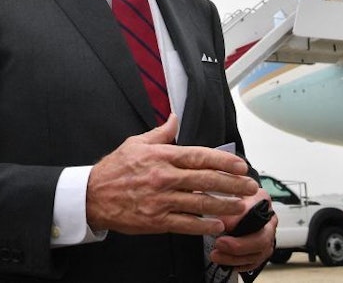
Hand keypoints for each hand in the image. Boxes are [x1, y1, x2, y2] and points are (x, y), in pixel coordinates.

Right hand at [86, 114, 257, 235]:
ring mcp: (161, 200)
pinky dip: (204, 224)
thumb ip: (160, 133)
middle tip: (249, 186)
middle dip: (232, 184)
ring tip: (240, 205)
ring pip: (200, 202)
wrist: (92, 196)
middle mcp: (164, 177)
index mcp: (161, 156)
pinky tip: (218, 224)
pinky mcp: (156, 220)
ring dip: (224, 205)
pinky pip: (186, 223)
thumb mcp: (136, 143)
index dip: (223, 161)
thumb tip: (175, 119)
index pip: (199, 156)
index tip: (240, 166)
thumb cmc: (114, 169)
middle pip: (205, 180)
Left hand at [209, 190, 276, 272]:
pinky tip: (225, 262)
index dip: (240, 219)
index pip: (256, 208)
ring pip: (257, 254)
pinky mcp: (262, 250)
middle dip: (239, 245)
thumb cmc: (232, 194)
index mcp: (262, 198)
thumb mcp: (227, 188)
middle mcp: (269, 219)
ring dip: (234, 257)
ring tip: (216, 255)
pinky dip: (239, 264)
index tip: (222, 223)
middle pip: (262, 238)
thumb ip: (224, 197)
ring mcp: (268, 236)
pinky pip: (254, 263)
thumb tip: (222, 220)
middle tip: (219, 243)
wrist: (237, 202)